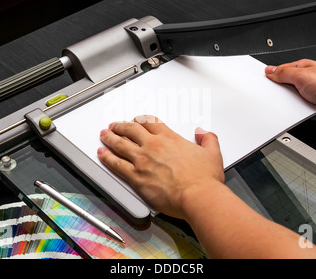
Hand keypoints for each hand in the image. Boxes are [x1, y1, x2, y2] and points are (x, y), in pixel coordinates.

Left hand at [97, 115, 223, 218]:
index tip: (136, 120)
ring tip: (104, 135)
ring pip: (120, 144)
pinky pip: (116, 164)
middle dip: (121, 126)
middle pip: (131, 130)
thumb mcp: (212, 153)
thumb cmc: (204, 179)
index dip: (140, 120)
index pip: (150, 123)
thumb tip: (203, 132)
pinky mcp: (136, 177)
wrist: (198, 196)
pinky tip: (102, 154)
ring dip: (110, 138)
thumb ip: (208, 139)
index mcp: (170, 138)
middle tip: (115, 125)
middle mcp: (154, 146)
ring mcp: (143, 161)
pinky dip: (107, 158)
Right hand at [265, 59, 315, 121]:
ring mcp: (312, 90)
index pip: (281, 70)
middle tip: (281, 95)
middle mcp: (307, 77)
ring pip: (293, 96)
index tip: (264, 82)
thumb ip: (283, 73)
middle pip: (286, 84)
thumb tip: (270, 70)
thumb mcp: (300, 76)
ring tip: (297, 101)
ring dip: (293, 101)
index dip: (272, 76)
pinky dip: (300, 108)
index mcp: (302, 67)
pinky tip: (303, 108)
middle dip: (282, 91)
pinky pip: (301, 105)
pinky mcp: (315, 102)